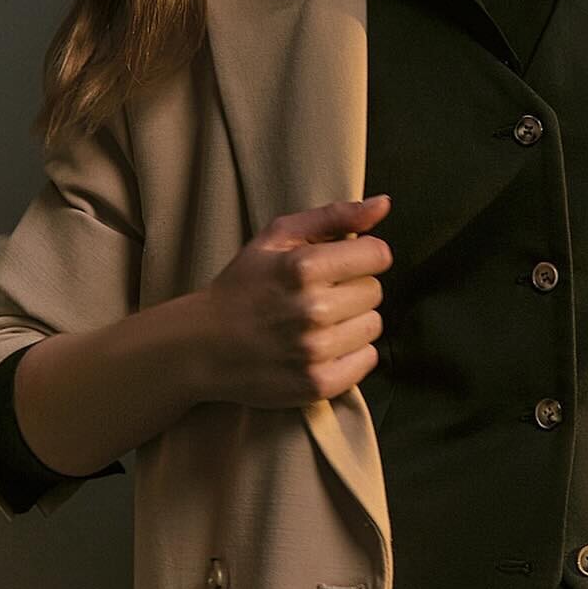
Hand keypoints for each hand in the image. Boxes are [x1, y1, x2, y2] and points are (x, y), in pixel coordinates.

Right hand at [191, 194, 393, 408]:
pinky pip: (367, 360)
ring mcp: (315, 351)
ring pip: (373, 326)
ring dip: (353, 322)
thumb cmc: (244, 284)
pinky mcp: (318, 384)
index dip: (363, 256)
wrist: (203, 346)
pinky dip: (351, 354)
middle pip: (375, 291)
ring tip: (319, 322)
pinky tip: (323, 347)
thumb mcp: (278, 236)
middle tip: (321, 295)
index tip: (342, 264)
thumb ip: (334, 216)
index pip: (378, 255)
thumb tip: (384, 205)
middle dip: (353, 288)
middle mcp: (313, 309)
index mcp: (303, 267)